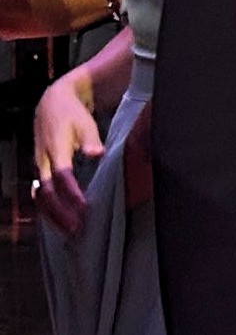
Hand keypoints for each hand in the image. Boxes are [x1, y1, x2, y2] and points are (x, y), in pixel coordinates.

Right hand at [29, 68, 98, 235]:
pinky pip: (41, 193)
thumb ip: (91, 139)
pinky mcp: (40, 169)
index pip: (62, 176)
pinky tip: (61, 221)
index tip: (84, 208)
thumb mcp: (85, 122)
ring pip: (41, 196)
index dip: (72, 193)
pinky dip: (50, 208)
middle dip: (60, 212)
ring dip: (54, 215)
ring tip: (70, 231)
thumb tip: (96, 153)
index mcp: (55, 149)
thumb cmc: (72, 114)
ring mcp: (39, 166)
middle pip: (46, 193)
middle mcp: (43, 160)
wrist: (52, 103)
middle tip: (77, 228)